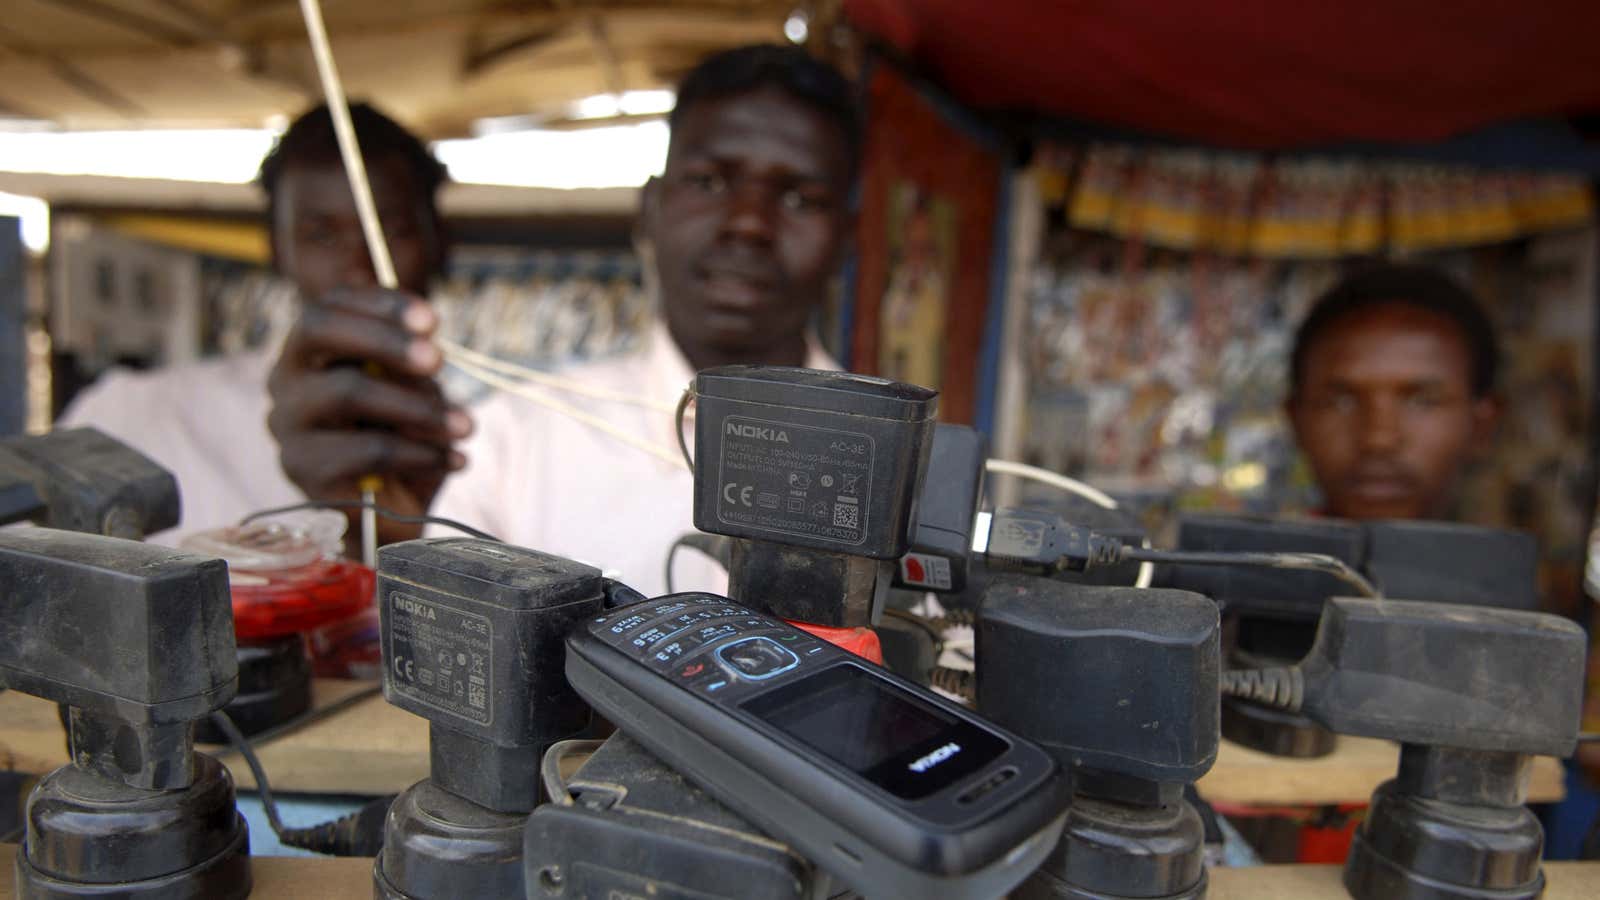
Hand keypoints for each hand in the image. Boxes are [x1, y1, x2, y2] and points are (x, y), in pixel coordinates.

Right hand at [268, 288, 472, 545]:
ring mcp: (288, 427)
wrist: (389, 516)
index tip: (432, 319)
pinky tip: (453, 459)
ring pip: (347, 390)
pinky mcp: (305, 472)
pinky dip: (420, 452)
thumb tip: (424, 352)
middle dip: (385, 339)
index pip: (328, 305)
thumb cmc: (402, 440)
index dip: (378, 303)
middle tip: (438, 359)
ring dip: (417, 406)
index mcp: (310, 352)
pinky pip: (368, 450)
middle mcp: (286, 382)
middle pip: (318, 330)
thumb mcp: (413, 392)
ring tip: (465, 426)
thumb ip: (410, 367)